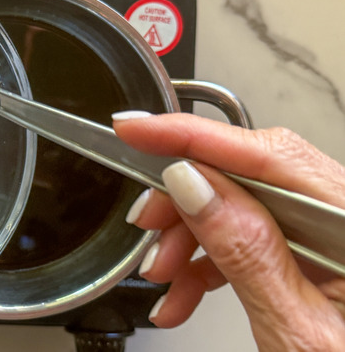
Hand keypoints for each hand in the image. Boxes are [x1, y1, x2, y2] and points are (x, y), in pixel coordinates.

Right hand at [113, 111, 344, 350]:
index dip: (191, 135)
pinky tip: (185, 294)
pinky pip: (254, 237)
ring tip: (164, 279)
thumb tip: (194, 184)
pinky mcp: (319, 257)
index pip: (268, 155)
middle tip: (145, 226)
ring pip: (245, 205)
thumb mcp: (297, 331)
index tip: (136, 129)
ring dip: (192, 237)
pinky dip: (211, 261)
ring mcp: (336, 237)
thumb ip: (246, 252)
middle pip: (252, 174)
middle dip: (186, 199)